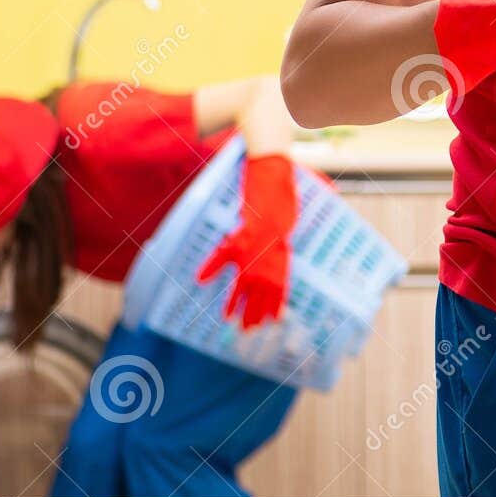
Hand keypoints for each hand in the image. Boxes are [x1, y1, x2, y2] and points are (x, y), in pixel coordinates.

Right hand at [195, 153, 296, 329]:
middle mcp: (272, 247)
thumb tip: (296, 234)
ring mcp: (259, 240)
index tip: (274, 321)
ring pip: (246, 278)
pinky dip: (212, 265)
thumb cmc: (284, 185)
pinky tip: (199, 279)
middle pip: (264, 288)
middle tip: (248, 332)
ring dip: (236, 300)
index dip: (278, 303)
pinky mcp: (245, 228)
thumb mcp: (289, 213)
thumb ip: (286, 229)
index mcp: (283, 245)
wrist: (274, 165)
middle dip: (256, 311)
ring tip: (228, 319)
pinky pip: (225, 252)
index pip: (282, 282)